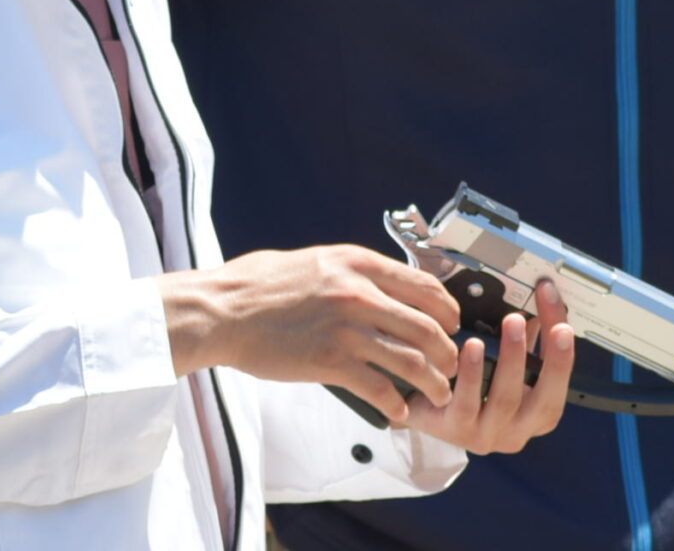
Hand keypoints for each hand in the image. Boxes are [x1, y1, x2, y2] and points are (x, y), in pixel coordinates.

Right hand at [163, 245, 462, 425]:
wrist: (221, 311)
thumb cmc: (258, 285)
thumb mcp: (313, 261)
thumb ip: (350, 272)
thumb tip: (380, 285)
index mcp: (356, 263)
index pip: (425, 285)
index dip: (448, 310)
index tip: (452, 326)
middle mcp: (358, 293)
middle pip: (428, 327)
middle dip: (448, 353)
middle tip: (450, 367)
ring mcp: (346, 328)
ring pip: (413, 361)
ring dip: (433, 383)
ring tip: (436, 394)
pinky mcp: (330, 362)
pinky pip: (381, 388)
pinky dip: (396, 404)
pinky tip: (398, 412)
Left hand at [405, 280, 575, 453]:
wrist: (422, 407)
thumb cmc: (469, 382)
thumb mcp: (502, 359)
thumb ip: (525, 335)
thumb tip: (543, 295)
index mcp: (536, 416)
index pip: (559, 388)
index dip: (564, 358)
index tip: (565, 326)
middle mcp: (518, 432)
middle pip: (545, 403)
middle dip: (551, 364)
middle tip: (546, 324)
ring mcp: (487, 435)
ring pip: (505, 401)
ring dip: (512, 359)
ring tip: (512, 322)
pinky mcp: (455, 430)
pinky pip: (466, 404)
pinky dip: (472, 374)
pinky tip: (472, 346)